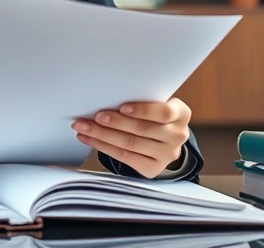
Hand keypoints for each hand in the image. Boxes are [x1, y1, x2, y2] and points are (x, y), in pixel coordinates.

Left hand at [72, 98, 191, 178]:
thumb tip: (107, 95)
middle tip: (94, 116)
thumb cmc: (153, 114)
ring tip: (83, 127)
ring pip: (130, 143)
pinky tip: (88, 138)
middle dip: (114, 122)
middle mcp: (178, 135)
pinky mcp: (153, 168)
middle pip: (142, 129)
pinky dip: (102, 146)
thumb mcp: (155, 103)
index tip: (122, 106)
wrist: (163, 141)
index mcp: (181, 114)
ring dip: (102, 134)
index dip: (142, 110)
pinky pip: (124, 157)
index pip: (164, 112)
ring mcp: (167, 154)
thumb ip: (142, 99)